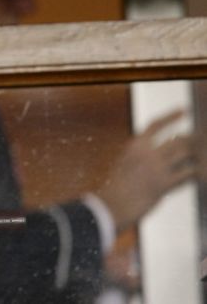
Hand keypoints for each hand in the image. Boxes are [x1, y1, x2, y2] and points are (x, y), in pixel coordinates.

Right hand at [95, 110, 196, 231]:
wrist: (115, 203)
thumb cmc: (119, 184)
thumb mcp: (126, 161)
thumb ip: (143, 153)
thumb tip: (164, 149)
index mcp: (135, 145)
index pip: (156, 124)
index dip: (171, 116)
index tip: (184, 110)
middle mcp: (147, 153)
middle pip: (178, 140)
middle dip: (191, 141)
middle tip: (199, 141)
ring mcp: (157, 168)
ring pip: (185, 154)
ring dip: (194, 156)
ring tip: (199, 158)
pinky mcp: (165, 184)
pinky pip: (187, 174)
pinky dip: (195, 173)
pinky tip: (198, 175)